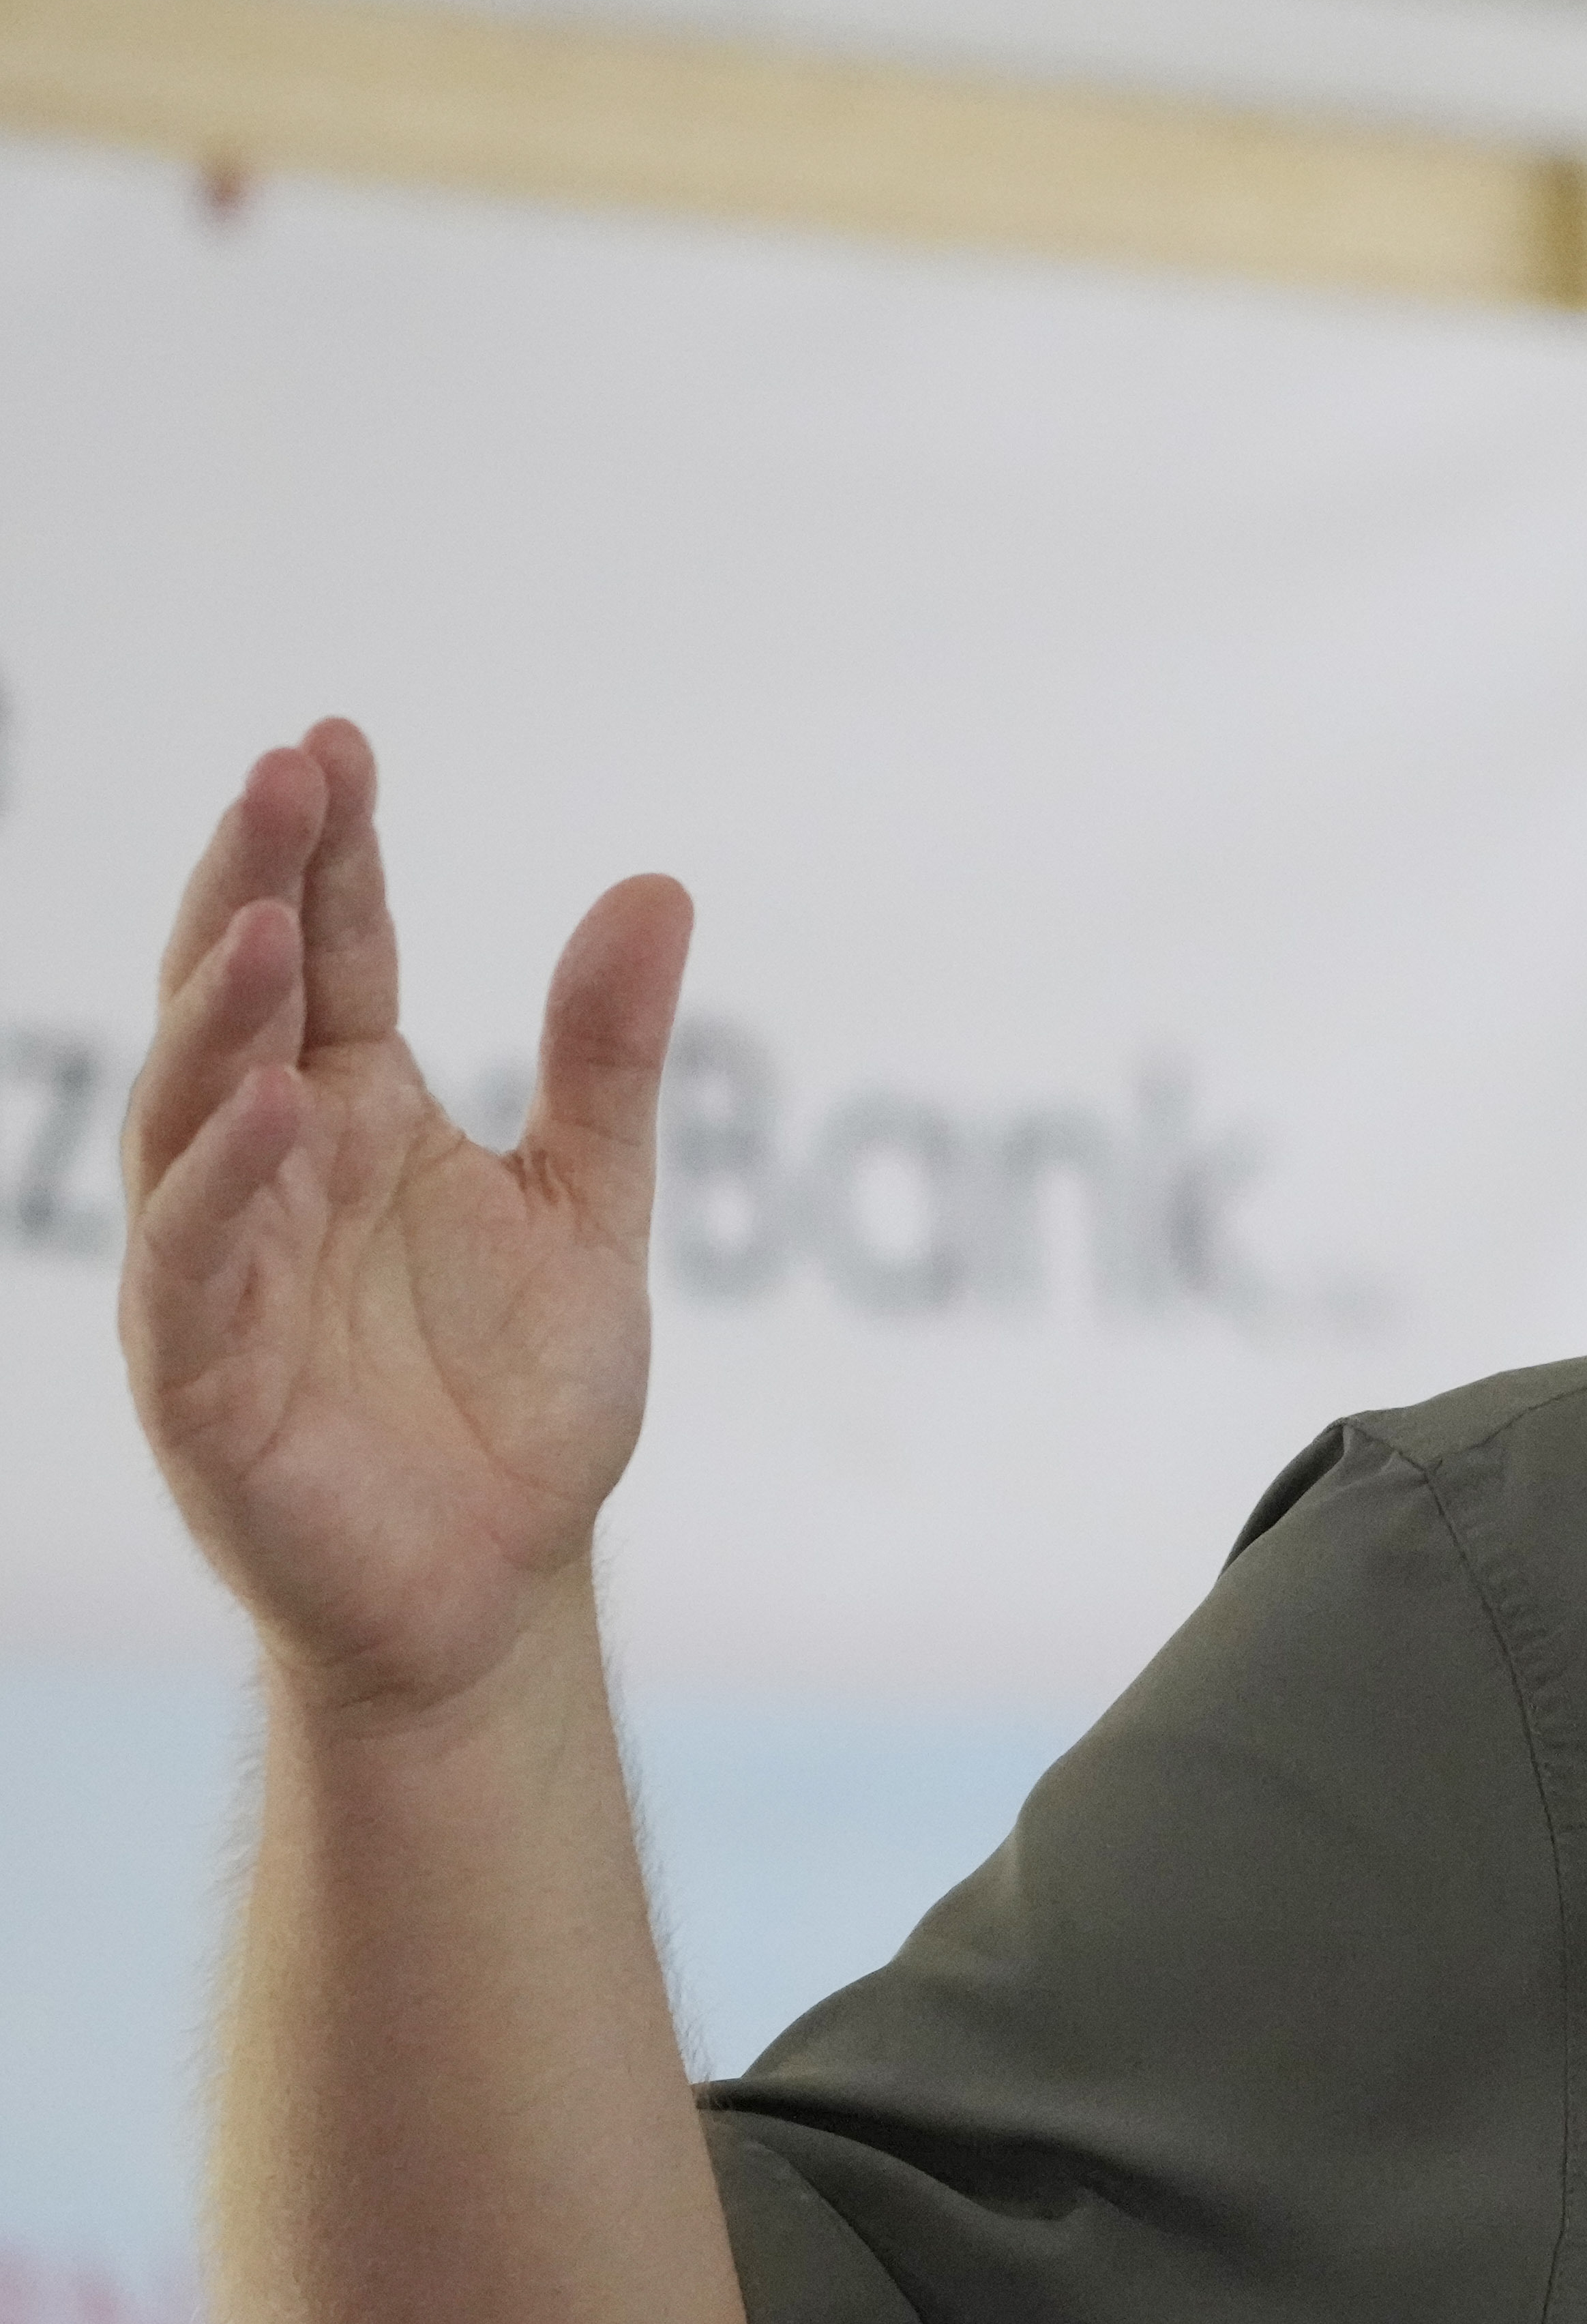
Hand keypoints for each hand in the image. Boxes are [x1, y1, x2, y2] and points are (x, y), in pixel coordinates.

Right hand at [117, 722, 692, 1719]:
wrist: (497, 1580)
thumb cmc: (521, 1396)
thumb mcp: (591, 1202)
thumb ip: (607, 1056)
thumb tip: (657, 888)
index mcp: (349, 1113)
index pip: (330, 953)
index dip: (331, 851)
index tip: (339, 742)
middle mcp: (267, 1168)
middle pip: (240, 999)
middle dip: (254, 885)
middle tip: (285, 772)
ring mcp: (219, 1265)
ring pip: (192, 1110)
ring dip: (223, 1012)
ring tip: (273, 919)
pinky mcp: (203, 1373)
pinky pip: (198, 1262)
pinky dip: (228, 1183)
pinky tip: (273, 1106)